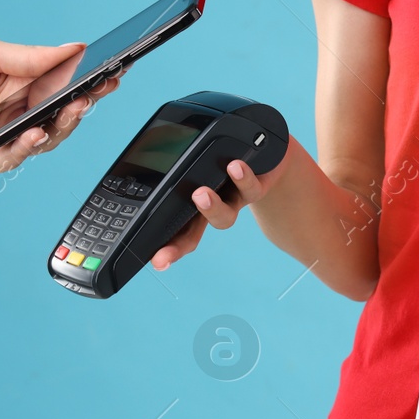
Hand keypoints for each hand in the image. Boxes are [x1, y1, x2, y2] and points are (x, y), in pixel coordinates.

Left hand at [0, 36, 120, 175]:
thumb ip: (27, 56)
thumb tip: (72, 49)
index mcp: (21, 86)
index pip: (66, 86)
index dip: (90, 82)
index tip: (113, 72)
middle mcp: (16, 114)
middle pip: (63, 116)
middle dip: (86, 104)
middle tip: (99, 91)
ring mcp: (1, 139)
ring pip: (46, 140)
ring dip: (63, 126)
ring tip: (73, 109)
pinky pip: (13, 158)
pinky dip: (28, 147)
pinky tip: (34, 132)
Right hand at [149, 155, 286, 270]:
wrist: (269, 156)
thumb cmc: (229, 159)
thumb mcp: (201, 163)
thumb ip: (181, 168)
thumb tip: (149, 159)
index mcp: (195, 204)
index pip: (175, 229)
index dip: (166, 248)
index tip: (155, 262)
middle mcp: (214, 206)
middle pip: (193, 233)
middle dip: (178, 246)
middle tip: (164, 253)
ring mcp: (235, 200)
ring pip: (225, 215)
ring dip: (211, 207)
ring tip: (201, 194)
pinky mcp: (257, 186)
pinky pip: (251, 187)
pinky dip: (242, 178)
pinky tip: (235, 167)